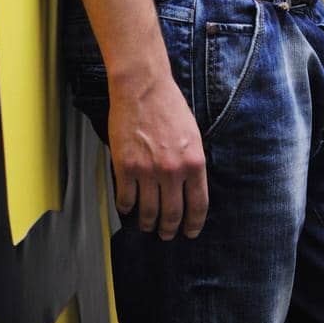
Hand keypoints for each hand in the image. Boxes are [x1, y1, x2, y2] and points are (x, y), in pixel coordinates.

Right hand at [107, 68, 208, 239]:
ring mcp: (147, 171)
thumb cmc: (169, 106)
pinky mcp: (125, 167)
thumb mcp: (193, 135)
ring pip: (149, 212)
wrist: (142, 87)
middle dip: (170, 229)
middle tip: (167, 235)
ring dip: (148, 223)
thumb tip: (190, 188)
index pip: (198, 205)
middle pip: (172, 214)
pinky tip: (128, 208)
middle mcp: (173, 171)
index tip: (190, 232)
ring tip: (148, 225)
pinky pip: (126, 199)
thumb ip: (192, 163)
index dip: (194, 224)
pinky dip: (126, 208)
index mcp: (194, 163)